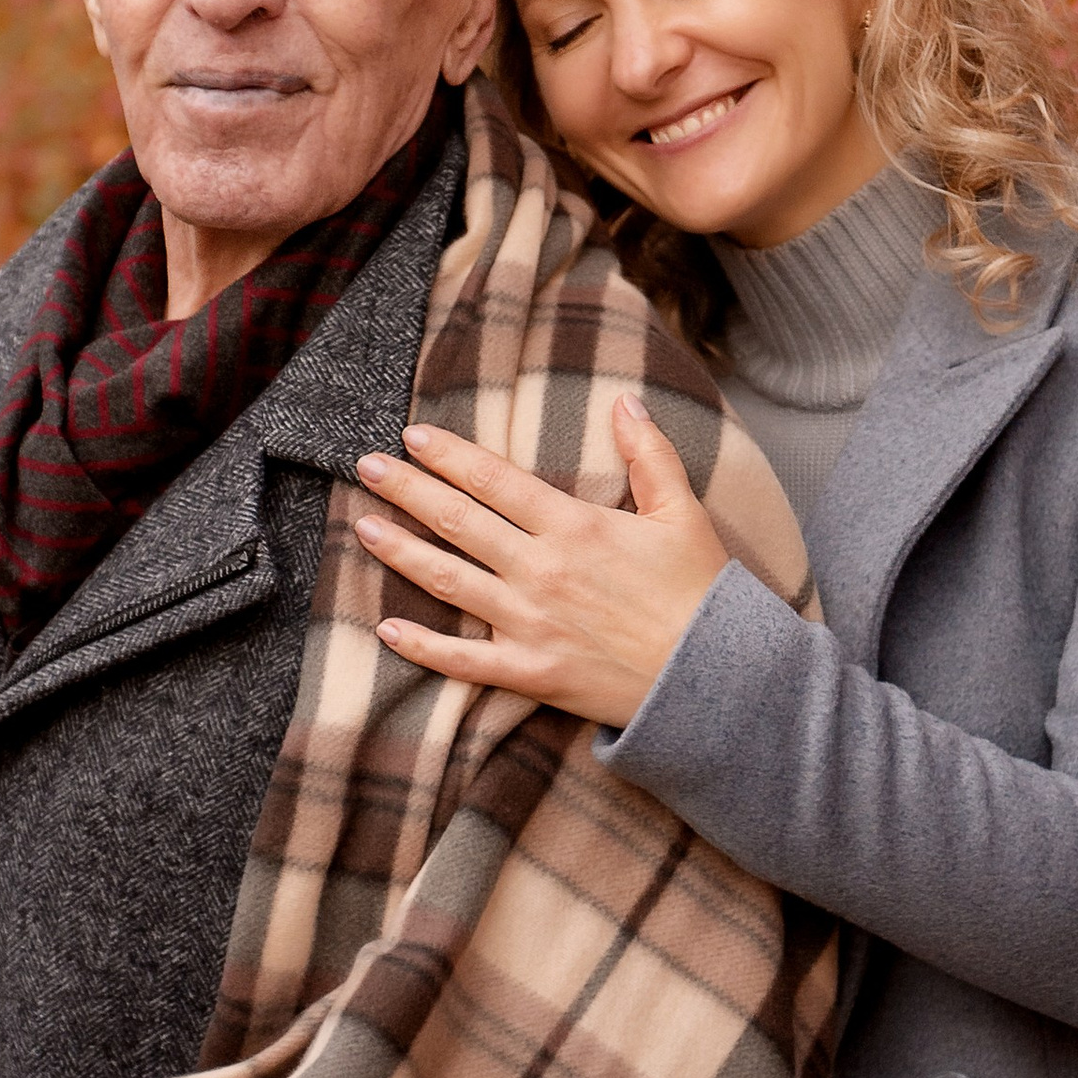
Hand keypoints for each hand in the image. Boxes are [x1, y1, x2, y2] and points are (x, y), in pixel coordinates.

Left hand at [355, 395, 730, 732]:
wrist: (715, 677)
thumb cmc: (701, 593)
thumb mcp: (682, 512)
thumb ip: (649, 454)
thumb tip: (626, 400)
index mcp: (575, 527)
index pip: (495, 481)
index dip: (450, 456)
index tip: (413, 436)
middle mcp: (543, 570)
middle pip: (459, 521)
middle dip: (407, 490)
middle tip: (366, 466)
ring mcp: (532, 624)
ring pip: (450, 581)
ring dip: (402, 552)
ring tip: (363, 526)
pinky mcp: (532, 673)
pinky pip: (465, 660)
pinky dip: (424, 647)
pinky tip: (387, 629)